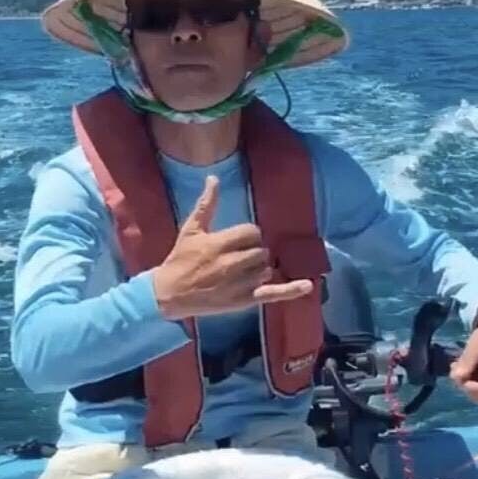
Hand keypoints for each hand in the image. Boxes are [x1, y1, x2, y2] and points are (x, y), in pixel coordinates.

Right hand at [152, 175, 312, 320]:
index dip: (247, 236)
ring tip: (241, 272)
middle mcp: (232, 263)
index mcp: (219, 243)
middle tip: (237, 257)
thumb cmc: (180, 259)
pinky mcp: (244, 300)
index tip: (237, 241)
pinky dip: (291, 290)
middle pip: (261, 251)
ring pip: (266, 269)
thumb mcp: (191, 229)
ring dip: (258, 269)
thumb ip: (206, 204)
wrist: (170, 294)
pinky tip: (307, 285)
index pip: (251, 233)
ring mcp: (240, 283)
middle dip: (252, 252)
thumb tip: (214, 178)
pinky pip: (272, 293)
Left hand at [450, 316, 477, 404]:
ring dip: (466, 386)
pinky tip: (463, 371)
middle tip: (454, 369)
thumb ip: (467, 359)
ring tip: (457, 367)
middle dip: (467, 387)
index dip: (474, 388)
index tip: (457, 378)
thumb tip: (456, 378)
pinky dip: (470, 386)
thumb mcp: (477, 342)